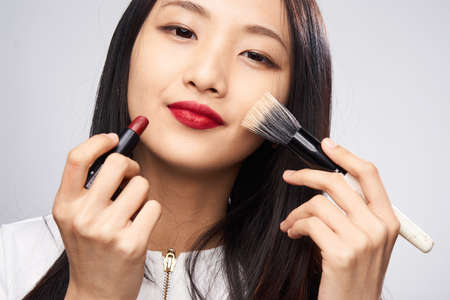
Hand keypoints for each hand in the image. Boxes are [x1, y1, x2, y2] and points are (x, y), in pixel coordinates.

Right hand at [52, 133, 161, 299]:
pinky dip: (151, 212)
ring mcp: (107, 230)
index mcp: (65, 206)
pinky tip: (139, 226)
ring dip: (142, 194)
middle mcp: (83, 216)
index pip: (77, 158)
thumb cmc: (91, 249)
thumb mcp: (77, 217)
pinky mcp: (132, 242)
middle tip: (131, 177)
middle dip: (131, 167)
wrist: (97, 291)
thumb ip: (89, 186)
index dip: (99, 142)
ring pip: (141, 185)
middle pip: (117, 164)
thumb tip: (117, 147)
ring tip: (131, 212)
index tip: (114, 140)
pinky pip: (154, 205)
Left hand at [280, 138, 399, 299]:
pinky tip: (294, 234)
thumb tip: (330, 180)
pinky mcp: (341, 253)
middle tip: (290, 176)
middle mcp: (378, 227)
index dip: (345, 155)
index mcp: (387, 219)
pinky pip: (308, 224)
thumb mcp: (367, 240)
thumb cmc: (355, 274)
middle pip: (336, 182)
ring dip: (297, 213)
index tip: (327, 145)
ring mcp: (361, 240)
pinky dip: (295, 226)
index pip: (369, 174)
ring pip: (317, 205)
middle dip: (306, 176)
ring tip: (292, 224)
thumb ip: (355, 212)